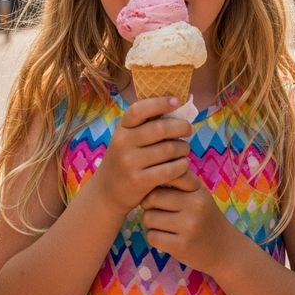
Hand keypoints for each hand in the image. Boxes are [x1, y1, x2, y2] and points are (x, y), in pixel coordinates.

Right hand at [91, 97, 192, 216]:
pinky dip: (182, 165)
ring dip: (184, 148)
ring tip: (184, 150)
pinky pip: (171, 169)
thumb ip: (144, 126)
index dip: (159, 103)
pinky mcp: (139, 181)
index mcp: (121, 129)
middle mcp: (123, 143)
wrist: (106, 192)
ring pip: (170, 149)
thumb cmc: (125, 160)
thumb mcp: (127, 139)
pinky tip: (182, 165)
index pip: (139, 110)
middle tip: (188, 130)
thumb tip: (175, 107)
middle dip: (181, 127)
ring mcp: (130, 163)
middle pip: (161, 129)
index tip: (176, 101)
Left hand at [141, 169, 234, 274]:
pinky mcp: (182, 246)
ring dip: (150, 222)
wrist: (224, 249)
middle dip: (148, 204)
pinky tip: (166, 238)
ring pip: (148, 218)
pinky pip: (151, 236)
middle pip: (152, 197)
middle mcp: (195, 205)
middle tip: (157, 210)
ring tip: (163, 225)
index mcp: (198, 189)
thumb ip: (178, 182)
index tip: (158, 188)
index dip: (157, 180)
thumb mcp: (198, 194)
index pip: (170, 174)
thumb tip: (147, 176)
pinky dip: (153, 237)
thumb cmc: (204, 217)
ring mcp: (189, 227)